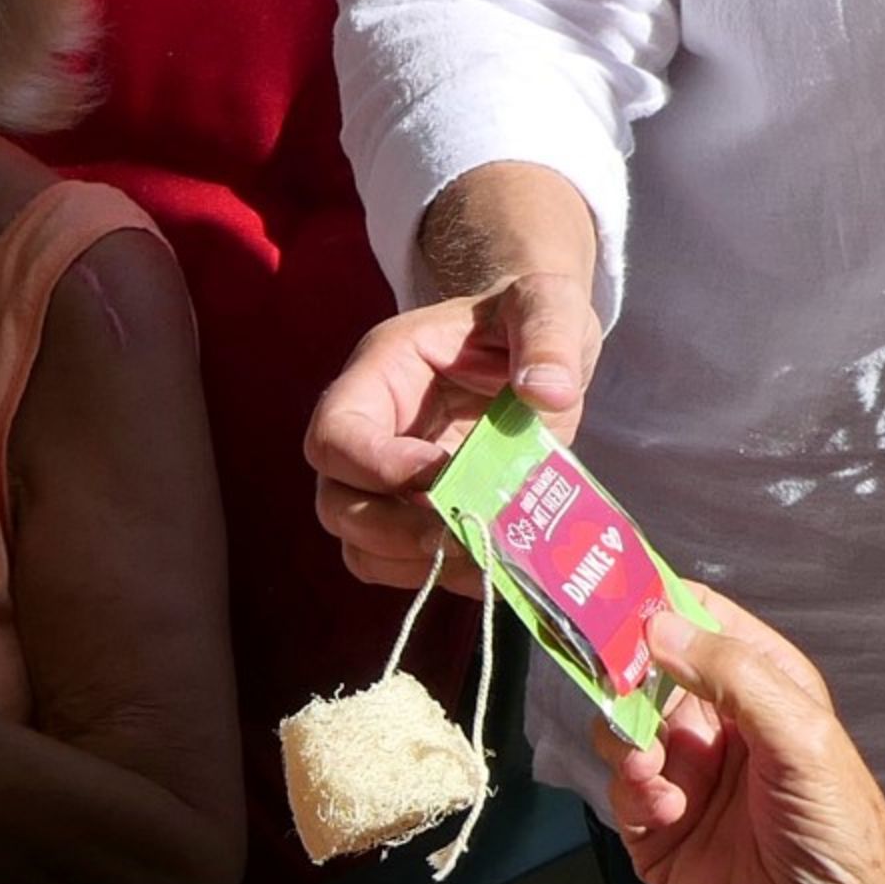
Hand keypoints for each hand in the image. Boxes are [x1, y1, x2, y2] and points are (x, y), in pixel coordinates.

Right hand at [308, 269, 601, 592]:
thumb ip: (548, 338)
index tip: (442, 474)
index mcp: (382, 373)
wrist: (538, 349)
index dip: (376, 467)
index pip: (336, 433)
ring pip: (360, 545)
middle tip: (463, 531)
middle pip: (337, 501)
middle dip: (394, 530)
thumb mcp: (547, 306)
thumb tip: (547, 393)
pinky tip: (492, 566)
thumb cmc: (526, 318)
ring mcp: (391, 481)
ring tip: (481, 555)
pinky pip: (402, 566)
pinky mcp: (420, 513)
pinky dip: (441, 576)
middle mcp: (373, 431)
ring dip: (414, 563)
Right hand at [604, 593, 884, 883]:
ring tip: (653, 768)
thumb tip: (659, 625)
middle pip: (647, 672)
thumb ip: (732, 675)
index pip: (702, 622)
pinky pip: (621, 786)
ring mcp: (686, 773)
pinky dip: (632, 790)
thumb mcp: (801, 737)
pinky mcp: (656, 826)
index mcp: (764, 686)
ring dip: (628, 739)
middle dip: (626, 676)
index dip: (660, 604)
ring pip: (624, 726)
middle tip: (612, 682)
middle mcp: (720, 722)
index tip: (613, 596)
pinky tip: (664, 808)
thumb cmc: (835, 830)